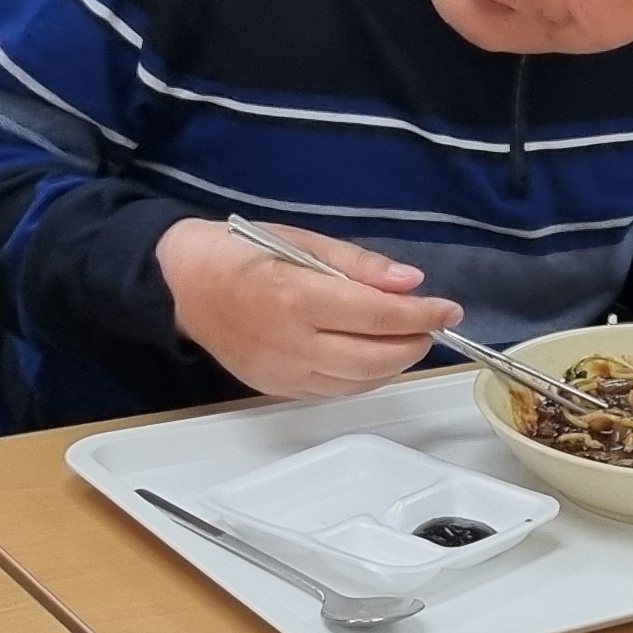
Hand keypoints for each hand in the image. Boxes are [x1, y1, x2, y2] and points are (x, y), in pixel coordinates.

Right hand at [155, 216, 452, 397]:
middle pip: (375, 358)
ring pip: (358, 382)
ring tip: (404, 338)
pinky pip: (333, 391)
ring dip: (393, 364)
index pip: (378, 314)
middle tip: (430, 326)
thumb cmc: (242, 252)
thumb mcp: (302, 241)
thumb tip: (411, 282)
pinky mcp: (274, 388)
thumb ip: (359, 264)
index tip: (449, 310)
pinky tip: (370, 355)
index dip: (423, 315)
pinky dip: (363, 377)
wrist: (182, 283)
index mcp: (296, 296)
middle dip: (414, 344)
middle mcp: (289, 341)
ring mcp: (281, 371)